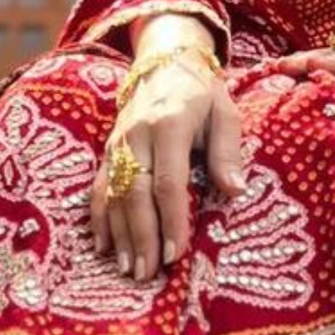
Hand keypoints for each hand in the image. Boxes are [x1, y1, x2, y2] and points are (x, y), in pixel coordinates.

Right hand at [91, 63, 243, 279]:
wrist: (165, 61)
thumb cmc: (202, 93)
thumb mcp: (224, 113)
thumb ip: (227, 152)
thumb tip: (235, 192)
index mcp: (169, 124)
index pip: (168, 181)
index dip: (171, 219)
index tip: (177, 253)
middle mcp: (137, 135)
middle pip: (136, 193)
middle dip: (142, 236)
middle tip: (149, 273)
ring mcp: (117, 143)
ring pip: (115, 194)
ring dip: (121, 235)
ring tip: (129, 269)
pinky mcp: (107, 150)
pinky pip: (99, 187)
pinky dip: (99, 218)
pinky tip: (103, 247)